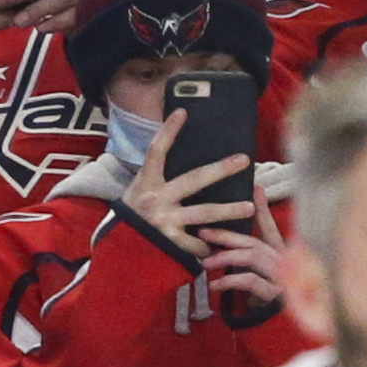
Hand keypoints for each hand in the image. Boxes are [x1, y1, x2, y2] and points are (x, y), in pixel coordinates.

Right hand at [125, 108, 253, 258]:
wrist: (117, 253)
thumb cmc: (132, 220)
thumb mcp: (137, 194)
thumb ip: (157, 181)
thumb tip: (174, 159)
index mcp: (146, 183)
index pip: (156, 151)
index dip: (168, 131)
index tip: (182, 112)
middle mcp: (156, 199)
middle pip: (194, 179)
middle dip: (221, 169)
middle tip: (244, 161)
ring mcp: (164, 222)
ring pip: (204, 214)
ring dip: (229, 211)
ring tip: (249, 208)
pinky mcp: (170, 244)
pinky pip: (197, 244)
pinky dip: (209, 247)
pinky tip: (222, 249)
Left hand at [199, 184, 286, 307]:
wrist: (286, 332)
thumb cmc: (272, 306)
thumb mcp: (260, 283)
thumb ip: (248, 266)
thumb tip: (224, 254)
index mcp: (280, 257)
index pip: (270, 228)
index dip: (263, 208)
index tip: (257, 187)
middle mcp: (283, 263)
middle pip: (253, 241)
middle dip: (226, 235)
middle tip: (203, 232)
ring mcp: (281, 278)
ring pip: (252, 256)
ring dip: (225, 257)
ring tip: (205, 263)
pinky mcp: (275, 295)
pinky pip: (250, 281)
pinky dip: (230, 280)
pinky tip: (214, 285)